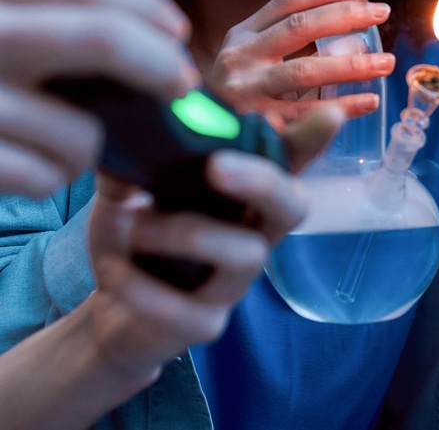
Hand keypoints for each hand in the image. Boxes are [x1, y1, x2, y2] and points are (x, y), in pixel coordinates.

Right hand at [0, 0, 199, 215]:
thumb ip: (26, 13)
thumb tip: (134, 34)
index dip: (149, 11)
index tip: (178, 35)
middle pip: (105, 39)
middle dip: (160, 67)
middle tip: (182, 85)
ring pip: (81, 131)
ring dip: (76, 151)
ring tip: (26, 148)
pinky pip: (45, 178)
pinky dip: (39, 182)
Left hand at [84, 114, 332, 380]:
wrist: (108, 312)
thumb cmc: (132, 239)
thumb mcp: (123, 194)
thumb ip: (130, 163)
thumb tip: (130, 127)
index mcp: (237, 196)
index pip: (284, 163)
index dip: (311, 141)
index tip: (330, 114)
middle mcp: (248, 235)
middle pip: (292, 206)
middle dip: (262, 181)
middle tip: (218, 165)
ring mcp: (233, 284)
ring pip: (246, 255)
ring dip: (186, 233)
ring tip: (133, 225)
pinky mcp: (206, 324)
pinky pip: (189, 310)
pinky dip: (144, 287)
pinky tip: (113, 272)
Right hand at [204, 0, 393, 128]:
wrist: (199, 150)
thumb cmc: (237, 104)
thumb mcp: (250, 64)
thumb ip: (285, 45)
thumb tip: (347, 26)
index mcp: (240, 37)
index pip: (288, 2)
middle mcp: (239, 58)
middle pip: (299, 28)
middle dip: (347, 17)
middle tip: (382, 14)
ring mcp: (244, 93)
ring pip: (304, 71)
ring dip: (351, 64)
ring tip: (385, 63)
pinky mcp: (254, 128)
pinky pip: (307, 114)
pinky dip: (342, 106)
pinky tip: (369, 101)